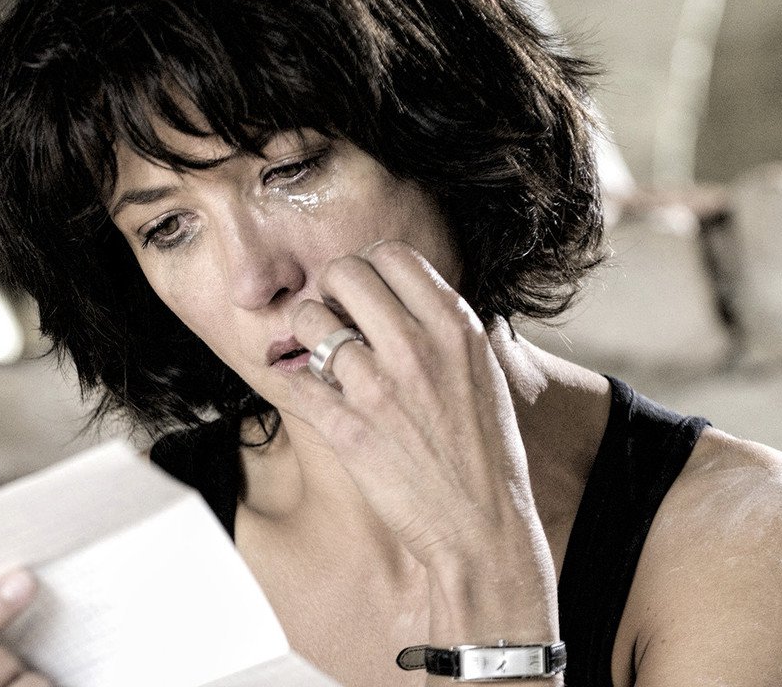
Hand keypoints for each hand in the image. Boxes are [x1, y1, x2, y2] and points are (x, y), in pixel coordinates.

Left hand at [289, 240, 544, 569]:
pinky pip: (297, 379)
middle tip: (336, 319)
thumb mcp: (484, 370)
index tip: (365, 294)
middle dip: (331, 292)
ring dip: (308, 336)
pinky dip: (301, 386)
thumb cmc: (484, 451)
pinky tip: (319, 398)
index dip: (368, 268)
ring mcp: (378, 388)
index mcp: (456, 326)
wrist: (482, 526)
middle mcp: (416, 347)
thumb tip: (400, 293)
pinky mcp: (347, 428)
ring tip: (325, 359)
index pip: (390, 254)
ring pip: (309, 320)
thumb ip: (443, 326)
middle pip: (343, 272)